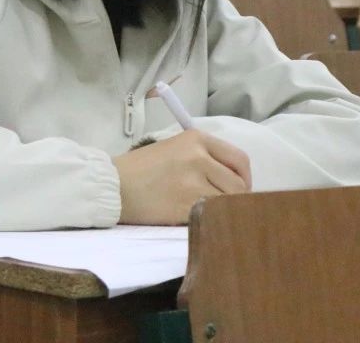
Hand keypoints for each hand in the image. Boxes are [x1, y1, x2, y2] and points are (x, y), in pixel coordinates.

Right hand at [112, 129, 251, 224]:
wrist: (114, 185)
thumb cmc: (142, 168)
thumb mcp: (175, 148)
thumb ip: (205, 157)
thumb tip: (235, 180)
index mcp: (197, 138)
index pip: (240, 159)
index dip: (245, 179)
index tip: (240, 190)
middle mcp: (198, 157)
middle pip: (238, 185)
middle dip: (236, 199)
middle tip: (224, 207)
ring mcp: (193, 182)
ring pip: (228, 203)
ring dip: (222, 211)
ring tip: (208, 213)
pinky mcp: (185, 205)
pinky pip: (211, 216)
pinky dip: (209, 220)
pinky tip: (196, 219)